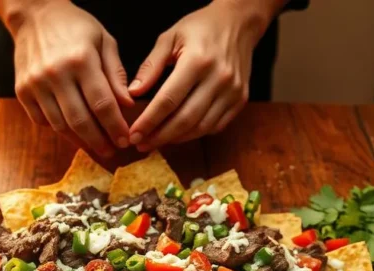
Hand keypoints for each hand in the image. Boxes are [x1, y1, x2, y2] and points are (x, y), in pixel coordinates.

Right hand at [6, 0, 132, 156]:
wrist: (34, 15)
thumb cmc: (75, 26)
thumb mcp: (104, 41)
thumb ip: (116, 74)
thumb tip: (128, 105)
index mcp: (81, 60)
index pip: (102, 104)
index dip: (115, 127)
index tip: (125, 139)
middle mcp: (56, 74)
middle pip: (80, 120)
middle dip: (99, 141)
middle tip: (112, 151)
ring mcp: (35, 84)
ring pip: (60, 125)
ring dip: (80, 140)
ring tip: (95, 146)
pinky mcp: (22, 91)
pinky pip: (42, 120)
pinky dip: (58, 129)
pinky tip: (72, 131)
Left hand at [127, 0, 280, 150]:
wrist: (239, 23)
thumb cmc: (200, 28)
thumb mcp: (169, 38)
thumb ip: (150, 66)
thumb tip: (132, 94)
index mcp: (197, 61)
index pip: (168, 100)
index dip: (149, 121)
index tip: (133, 134)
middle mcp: (219, 79)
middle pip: (185, 119)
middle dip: (160, 136)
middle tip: (141, 144)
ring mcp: (233, 92)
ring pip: (201, 127)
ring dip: (176, 139)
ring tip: (156, 141)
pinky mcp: (241, 100)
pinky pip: (216, 126)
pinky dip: (195, 134)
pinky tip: (179, 134)